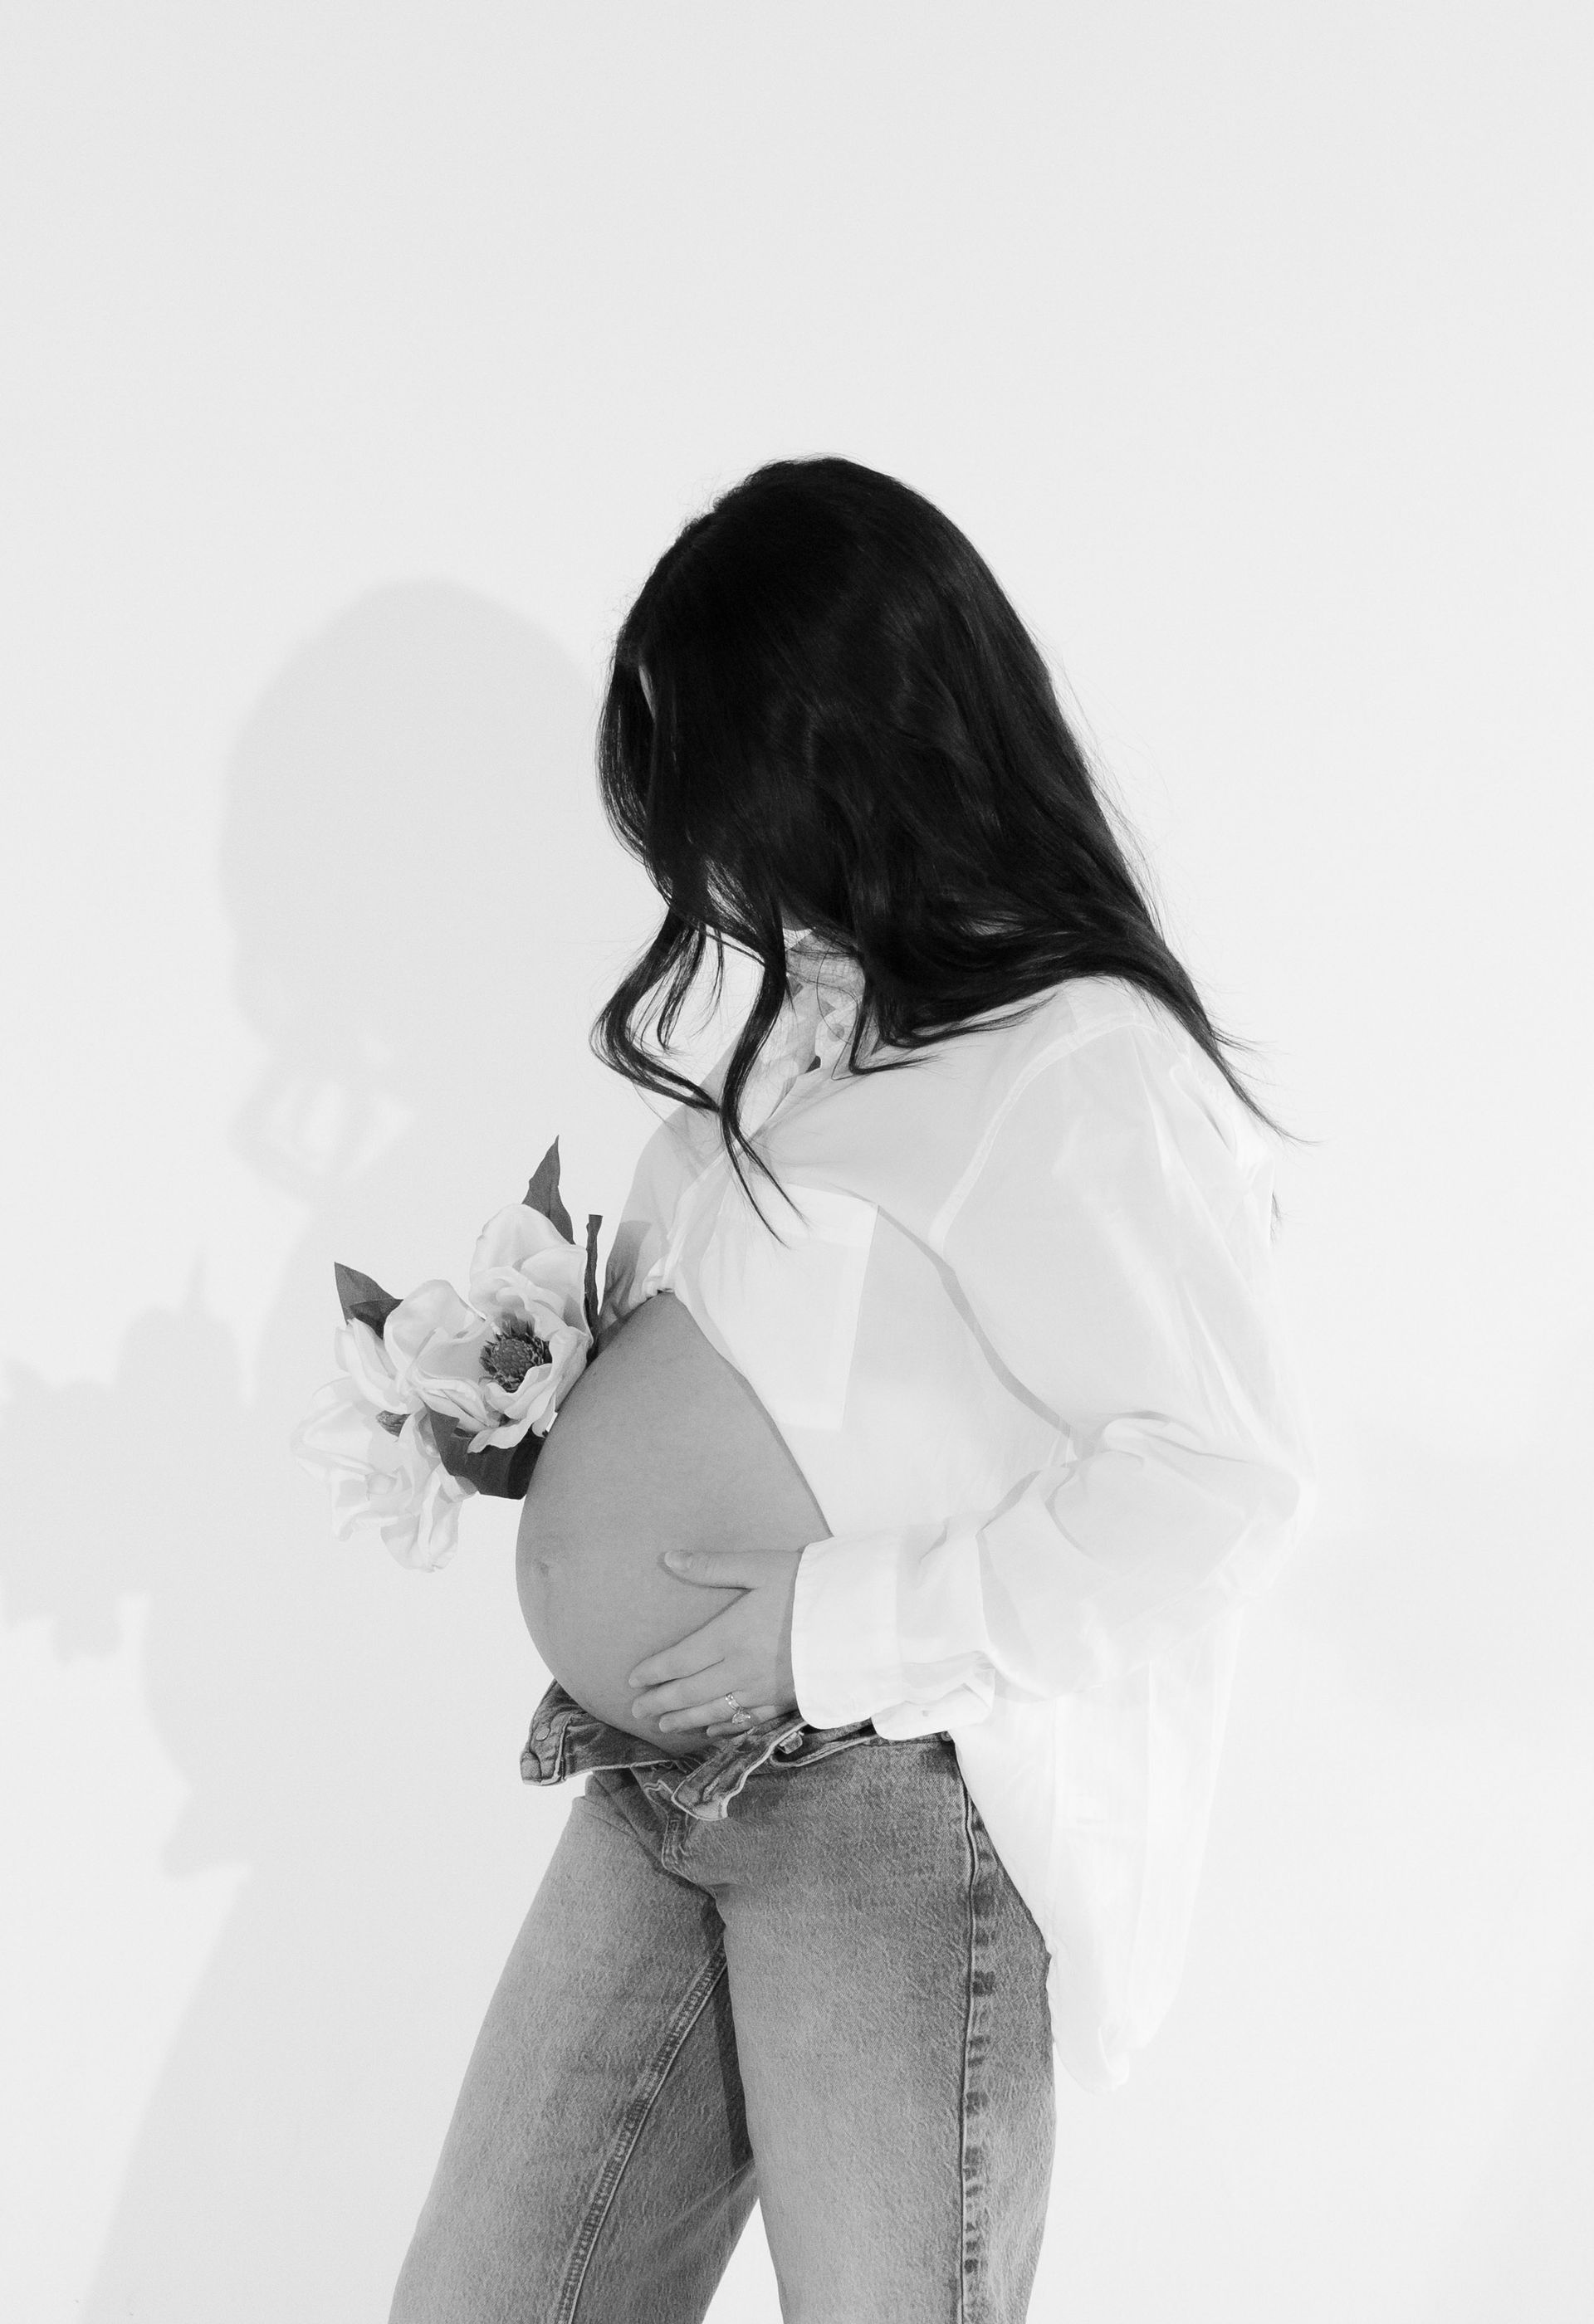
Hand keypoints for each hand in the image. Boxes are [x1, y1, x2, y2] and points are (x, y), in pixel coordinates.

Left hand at [627, 1544, 803, 1737]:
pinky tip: (713, 1731)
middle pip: (691, 1692)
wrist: (860, 1618)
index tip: (633, 1680)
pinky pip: (748, 1721)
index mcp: (729, 1635)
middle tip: (637, 1710)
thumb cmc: (808, 1585)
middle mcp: (740, 1669)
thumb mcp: (759, 1566)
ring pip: (715, 1712)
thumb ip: (712, 1567)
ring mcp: (764, 1689)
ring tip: (664, 1725)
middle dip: (661, 1702)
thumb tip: (668, 1558)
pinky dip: (725, 1728)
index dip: (654, 1672)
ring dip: (686, 1719)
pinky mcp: (787, 1700)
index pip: (679, 1660)